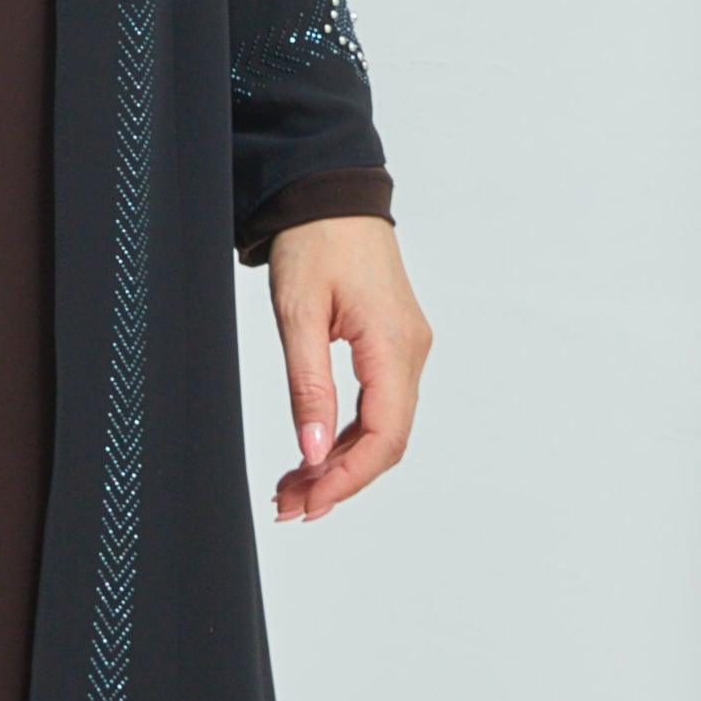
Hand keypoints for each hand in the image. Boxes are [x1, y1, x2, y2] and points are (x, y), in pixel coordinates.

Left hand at [265, 217, 427, 522]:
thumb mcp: (297, 313)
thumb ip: (307, 385)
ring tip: (293, 489)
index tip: (309, 502)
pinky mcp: (393, 347)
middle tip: (289, 506)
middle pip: (386, 441)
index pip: (384, 434)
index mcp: (393, 344)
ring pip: (382, 428)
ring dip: (339, 463)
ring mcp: (406, 350)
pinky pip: (378, 407)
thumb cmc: (315, 240)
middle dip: (339, 480)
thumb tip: (310, 450)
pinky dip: (345, 437)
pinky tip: (313, 455)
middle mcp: (411, 352)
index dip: (348, 477)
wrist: (331, 194)